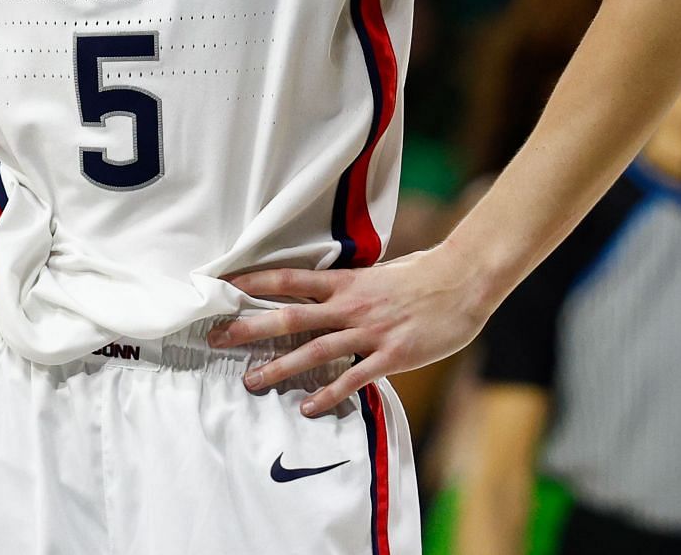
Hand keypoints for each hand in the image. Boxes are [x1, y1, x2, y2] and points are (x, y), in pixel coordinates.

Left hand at [208, 246, 491, 417]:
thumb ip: (352, 285)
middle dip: (250, 328)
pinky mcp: (392, 355)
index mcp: (346, 281)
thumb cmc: (424, 275)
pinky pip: (353, 378)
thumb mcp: (381, 273)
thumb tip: (328, 289)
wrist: (464, 281)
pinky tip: (307, 408)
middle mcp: (350, 305)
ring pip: (314, 351)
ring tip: (250, 382)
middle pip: (289, 317)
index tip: (223, 286)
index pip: (289, 279)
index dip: (254, 281)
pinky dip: (328, 394)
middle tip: (216, 339)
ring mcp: (370, 331)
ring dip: (279, 368)